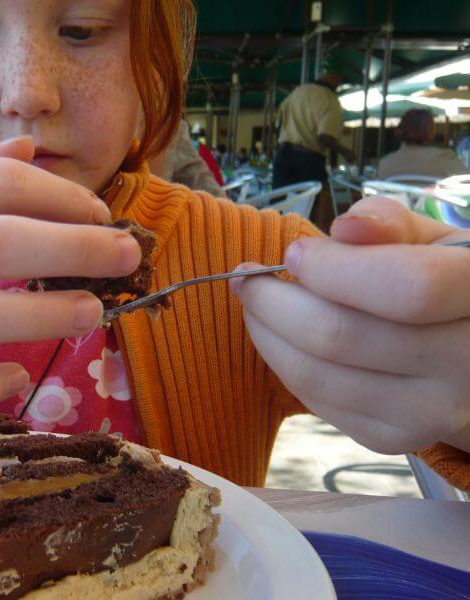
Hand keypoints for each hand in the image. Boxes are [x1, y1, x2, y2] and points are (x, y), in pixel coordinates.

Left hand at [232, 197, 469, 454]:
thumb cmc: (448, 283)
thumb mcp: (436, 240)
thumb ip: (390, 223)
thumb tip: (344, 230)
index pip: (407, 288)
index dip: (333, 268)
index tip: (295, 252)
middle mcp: (468, 364)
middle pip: (341, 336)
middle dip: (272, 301)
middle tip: (248, 277)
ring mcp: (432, 412)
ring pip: (316, 375)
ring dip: (266, 333)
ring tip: (256, 302)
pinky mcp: (395, 437)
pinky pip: (317, 401)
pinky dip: (285, 364)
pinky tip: (284, 337)